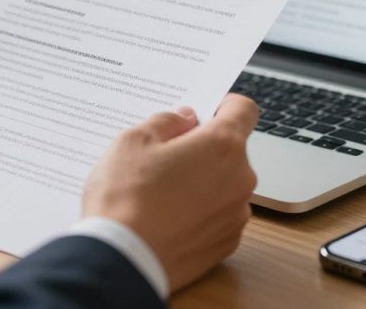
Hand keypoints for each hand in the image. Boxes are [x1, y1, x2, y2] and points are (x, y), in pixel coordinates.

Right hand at [82, 94, 258, 291]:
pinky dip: (200, 211)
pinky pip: (218, 215)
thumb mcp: (133, 141)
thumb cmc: (125, 197)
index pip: (244, 109)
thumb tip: (185, 119)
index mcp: (222, 145)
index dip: (224, 105)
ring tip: (161, 192)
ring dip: (202, 181)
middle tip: (164, 156)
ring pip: (224, 184)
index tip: (204, 111)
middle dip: (203, 147)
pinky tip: (168, 217)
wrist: (121, 260)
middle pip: (231, 150)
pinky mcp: (226, 244)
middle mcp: (240, 179)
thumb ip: (166, 122)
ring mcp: (236, 215)